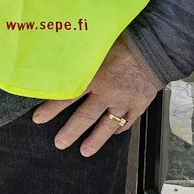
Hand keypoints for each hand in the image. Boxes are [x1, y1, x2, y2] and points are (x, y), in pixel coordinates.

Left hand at [33, 36, 161, 155]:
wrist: (154, 49)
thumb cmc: (121, 42)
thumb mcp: (94, 48)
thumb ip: (79, 59)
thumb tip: (56, 61)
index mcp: (93, 78)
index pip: (66, 97)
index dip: (51, 109)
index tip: (38, 119)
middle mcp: (107, 94)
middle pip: (85, 117)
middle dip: (70, 132)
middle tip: (60, 143)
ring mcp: (124, 102)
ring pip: (106, 125)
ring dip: (95, 140)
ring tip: (84, 151)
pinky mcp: (139, 105)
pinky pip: (127, 122)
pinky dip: (118, 129)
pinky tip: (111, 134)